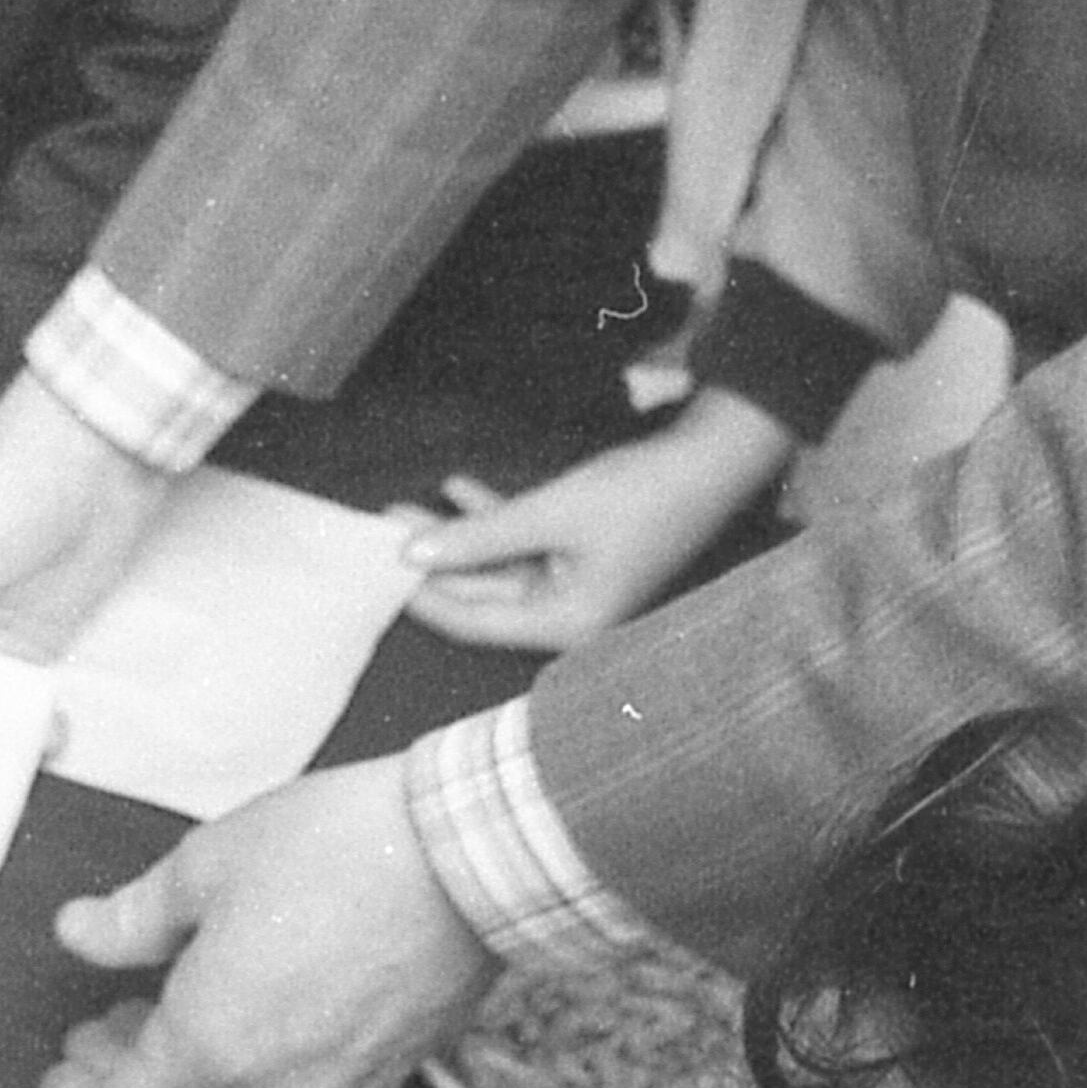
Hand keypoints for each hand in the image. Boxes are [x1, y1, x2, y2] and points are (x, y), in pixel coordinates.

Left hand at [38, 754, 490, 1087]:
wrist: (466, 860)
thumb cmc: (335, 852)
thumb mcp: (206, 866)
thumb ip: (132, 918)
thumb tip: (78, 933)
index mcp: (212, 1045)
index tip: (58, 1072)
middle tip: (100, 1042)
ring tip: (165, 1020)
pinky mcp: (382, 1078)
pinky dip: (248, 1085)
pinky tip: (245, 1020)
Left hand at [403, 393, 793, 651]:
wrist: (711, 461)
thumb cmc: (639, 494)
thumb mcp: (550, 512)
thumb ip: (478, 537)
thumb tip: (411, 555)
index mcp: (568, 627)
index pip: (474, 622)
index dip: (422, 594)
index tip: (375, 568)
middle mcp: (571, 619)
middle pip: (484, 595)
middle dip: (433, 559)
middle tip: (380, 527)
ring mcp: (579, 589)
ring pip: (499, 567)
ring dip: (457, 535)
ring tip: (403, 506)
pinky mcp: (584, 560)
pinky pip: (526, 546)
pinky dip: (495, 519)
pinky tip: (458, 488)